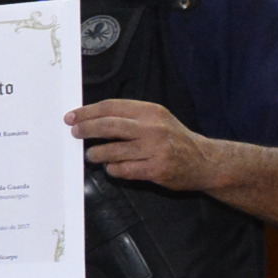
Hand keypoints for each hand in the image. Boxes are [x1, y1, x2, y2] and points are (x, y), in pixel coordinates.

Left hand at [68, 99, 222, 190]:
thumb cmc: (174, 140)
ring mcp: (155, 149)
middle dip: (86, 129)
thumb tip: (93, 119)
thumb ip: (130, 118)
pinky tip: (112, 168)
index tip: (72, 117)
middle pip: (109, 125)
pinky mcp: (156, 169)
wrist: (205, 161)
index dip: (88, 112)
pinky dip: (113, 169)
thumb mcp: (157, 120)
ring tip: (92, 155)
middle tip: (74, 133)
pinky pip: (123, 170)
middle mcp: (153, 128)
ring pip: (112, 150)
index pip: (112, 107)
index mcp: (151, 112)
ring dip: (96, 154)